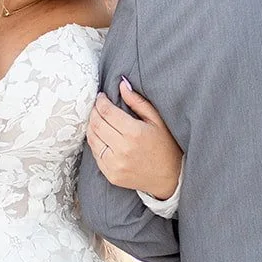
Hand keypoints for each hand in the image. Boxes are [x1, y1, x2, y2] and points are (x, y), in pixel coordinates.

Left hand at [86, 78, 182, 198]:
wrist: (170, 177)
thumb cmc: (166, 145)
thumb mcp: (157, 120)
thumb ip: (137, 101)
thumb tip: (121, 84)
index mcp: (134, 133)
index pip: (107, 112)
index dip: (101, 101)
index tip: (102, 97)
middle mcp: (122, 149)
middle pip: (96, 124)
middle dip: (94, 111)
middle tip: (97, 106)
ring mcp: (115, 165)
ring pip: (92, 139)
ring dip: (91, 126)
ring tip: (97, 119)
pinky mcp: (111, 175)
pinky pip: (95, 154)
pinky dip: (95, 142)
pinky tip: (101, 136)